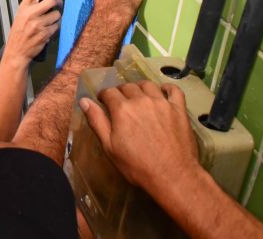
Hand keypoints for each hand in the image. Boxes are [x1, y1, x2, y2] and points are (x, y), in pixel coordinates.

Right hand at [3, 0, 61, 63]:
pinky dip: (54, 28)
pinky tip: (47, 32)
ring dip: (55, 19)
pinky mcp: (45, 33)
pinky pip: (56, 26)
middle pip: (50, 1)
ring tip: (48, 24)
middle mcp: (30, 14)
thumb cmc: (18, 34)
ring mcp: (38, 24)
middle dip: (57, 2)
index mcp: (23, 8)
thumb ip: (30, 8)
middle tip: (57, 4)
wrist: (17, 52)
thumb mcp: (20, 17)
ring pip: (56, 15)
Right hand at [80, 82, 199, 189]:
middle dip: (120, 92)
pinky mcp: (179, 109)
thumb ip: (96, 121)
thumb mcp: (109, 147)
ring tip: (139, 96)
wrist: (172, 176)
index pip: (109, 92)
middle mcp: (141, 100)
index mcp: (122, 109)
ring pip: (148, 85)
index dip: (103, 96)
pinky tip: (163, 92)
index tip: (103, 102)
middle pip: (127, 87)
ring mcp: (162, 103)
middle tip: (120, 103)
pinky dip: (167, 88)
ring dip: (140, 88)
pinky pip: (174, 90)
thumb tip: (84, 101)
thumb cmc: (137, 165)